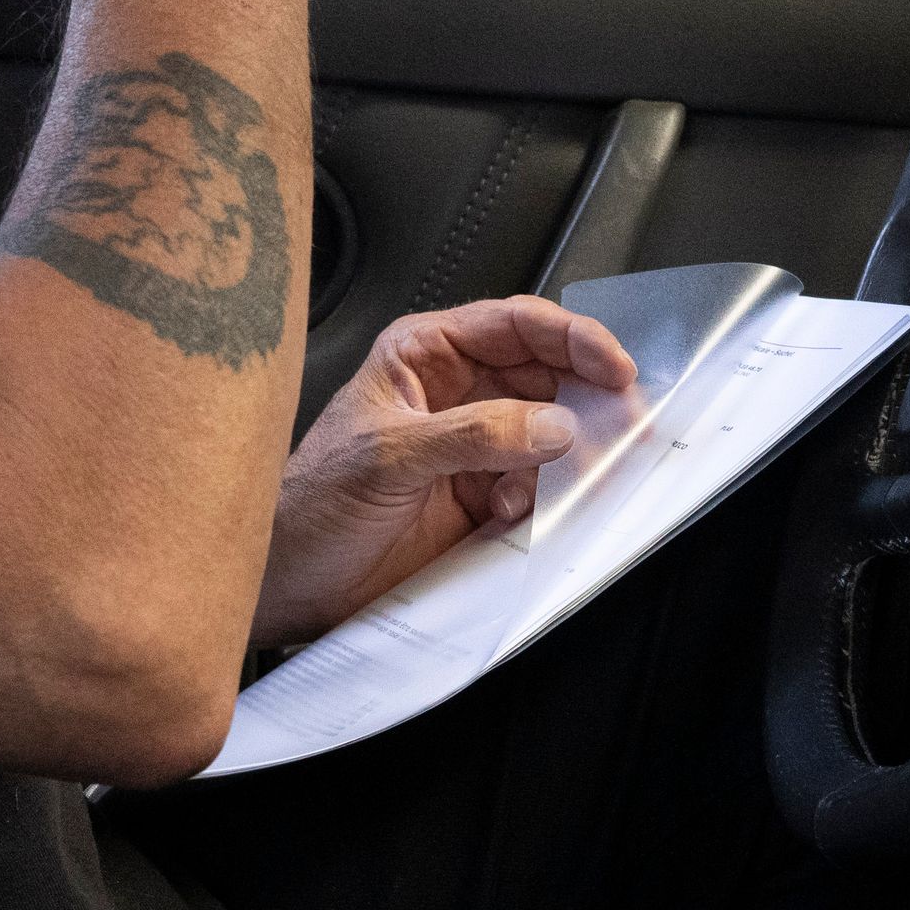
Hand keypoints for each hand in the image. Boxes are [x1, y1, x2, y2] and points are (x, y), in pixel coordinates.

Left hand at [255, 296, 637, 648]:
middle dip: (584, 398)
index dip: (571, 338)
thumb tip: (551, 425)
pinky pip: (541, 486)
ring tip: (562, 474)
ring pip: (552, 433)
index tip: (612, 365)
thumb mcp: (388, 455)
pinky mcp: (485, 498)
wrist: (292, 584)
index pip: (514, 325)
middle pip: (547, 376)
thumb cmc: (310, 505)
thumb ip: (472, 434)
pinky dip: (548, 497)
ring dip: (568, 454)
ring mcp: (475, 447)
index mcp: (424, 354)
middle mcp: (456, 393)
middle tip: (617, 421)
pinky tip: (518, 509)